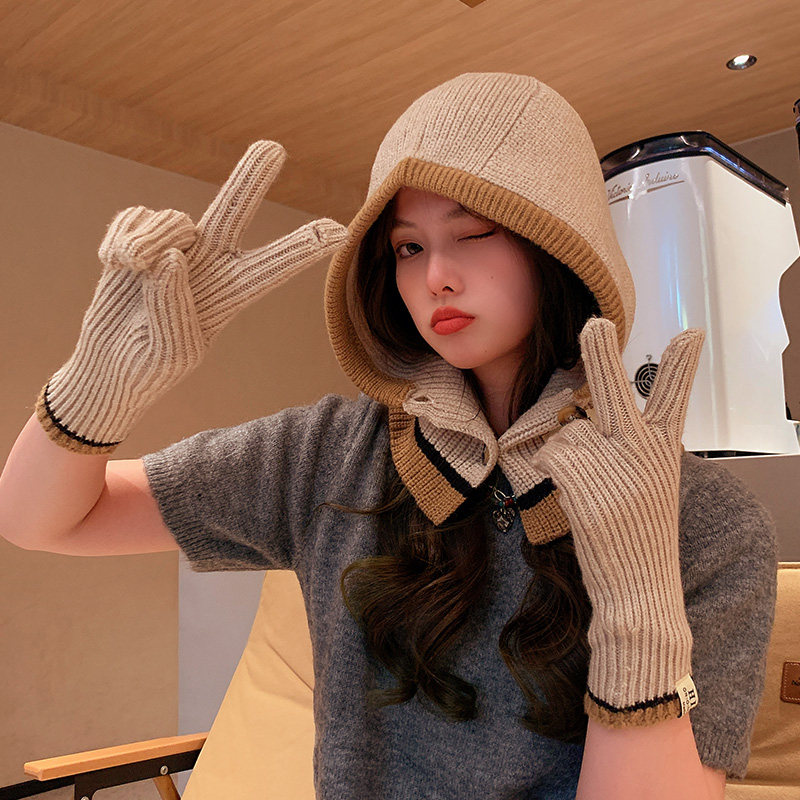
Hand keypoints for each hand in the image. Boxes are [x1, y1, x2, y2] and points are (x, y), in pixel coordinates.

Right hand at [99, 140, 348, 345]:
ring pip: (173, 220)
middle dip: (252, 179)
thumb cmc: (150, 365)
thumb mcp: (172, 349)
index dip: (304, 248)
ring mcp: (176, 243)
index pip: (275, 266)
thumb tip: (171, 256)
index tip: (339, 230)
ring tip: (130, 270)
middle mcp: (211, 260)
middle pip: (235, 212)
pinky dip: (119, 243)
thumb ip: (173, 305)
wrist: (109, 362)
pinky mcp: (140, 232)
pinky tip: (117, 267)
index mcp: (233, 292)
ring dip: (147, 243)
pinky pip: (134, 219)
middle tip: (273, 147)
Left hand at [531, 316, 704, 726]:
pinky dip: (553, 472)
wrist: (637, 589)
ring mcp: (609, 460)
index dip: (680, 364)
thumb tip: (575, 427)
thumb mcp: (645, 485)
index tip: (691, 333)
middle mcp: (639, 447)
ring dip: (568, 457)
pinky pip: (552, 455)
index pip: (673, 397)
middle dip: (600, 352)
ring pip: (567, 434)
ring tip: (594, 495)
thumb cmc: (639, 538)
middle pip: (611, 388)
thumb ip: (621, 450)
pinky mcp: (580, 475)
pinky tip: (577, 500)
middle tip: (596, 323)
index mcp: (663, 448)